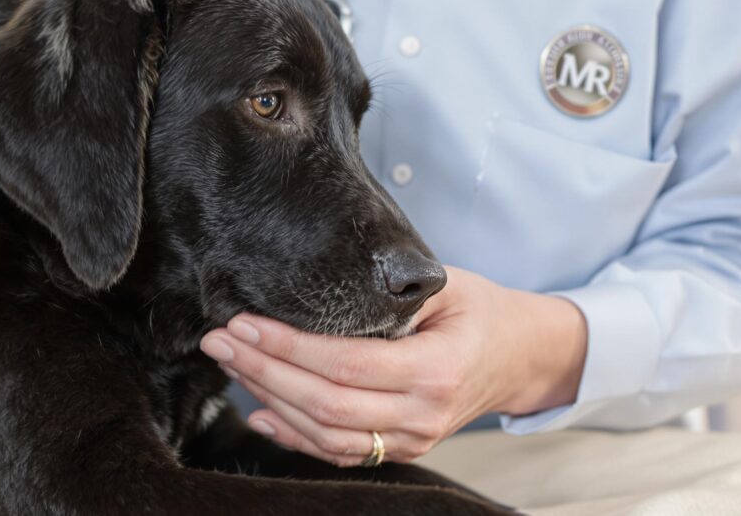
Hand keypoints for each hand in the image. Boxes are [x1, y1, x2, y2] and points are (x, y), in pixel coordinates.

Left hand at [200, 266, 587, 466]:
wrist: (519, 357)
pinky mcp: (401, 450)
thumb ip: (390, 294)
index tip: (245, 322)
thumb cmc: (480, 313)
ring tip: (232, 363)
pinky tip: (258, 410)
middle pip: (326, 403)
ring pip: (325, 434)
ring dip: (269, 398)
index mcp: (437, 368)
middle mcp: (423, 414)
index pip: (348, 364)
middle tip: (220, 339)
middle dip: (263, 370)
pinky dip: (292, 435)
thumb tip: (319, 287)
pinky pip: (339, 452)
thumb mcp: (446, 287)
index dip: (289, 347)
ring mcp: (412, 440)